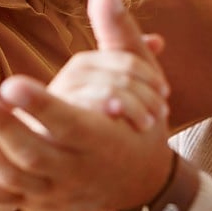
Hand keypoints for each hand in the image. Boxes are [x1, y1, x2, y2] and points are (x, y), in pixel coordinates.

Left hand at [0, 0, 175, 210]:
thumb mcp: (142, 82)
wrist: (139, 188)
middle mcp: (76, 171)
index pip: (71, 127)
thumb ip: (118, 33)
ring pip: (10, 179)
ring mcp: (51, 191)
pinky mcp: (30, 202)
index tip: (11, 83)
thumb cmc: (139, 125)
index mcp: (104, 140)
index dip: (42, 107)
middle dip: (1, 129)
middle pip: (33, 156)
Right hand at [48, 0, 169, 129]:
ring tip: (146, 122)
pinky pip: (78, 108)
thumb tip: (158, 40)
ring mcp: (56, 101)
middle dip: (141, 91)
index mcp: (86, 68)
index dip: (146, 73)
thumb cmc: (102, 130)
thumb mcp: (123, 96)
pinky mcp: (47, 124)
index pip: (121, 58)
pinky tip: (118, 119)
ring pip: (98, 89)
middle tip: (160, 112)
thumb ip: (133, 62)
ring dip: (128, 104)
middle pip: (110, 72)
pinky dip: (100, 110)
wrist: (68, 170)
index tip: (164, 94)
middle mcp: (68, 79)